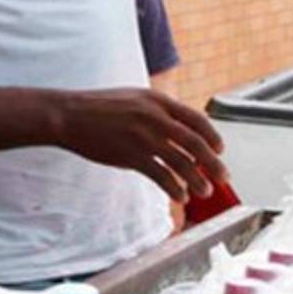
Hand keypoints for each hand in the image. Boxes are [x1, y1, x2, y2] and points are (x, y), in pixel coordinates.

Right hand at [54, 88, 227, 203]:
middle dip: (213, 163)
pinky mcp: (131, 155)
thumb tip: (178, 130)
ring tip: (205, 191)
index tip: (220, 149)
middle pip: (195, 143)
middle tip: (223, 176)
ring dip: (198, 180)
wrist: (69, 114)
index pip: (196, 118)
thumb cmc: (98, 107)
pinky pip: (161, 175)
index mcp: (157, 100)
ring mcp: (144, 136)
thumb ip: (156, 111)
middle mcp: (155, 117)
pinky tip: (180, 195)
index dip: (212, 136)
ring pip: (182, 162)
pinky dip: (174, 188)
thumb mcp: (133, 98)